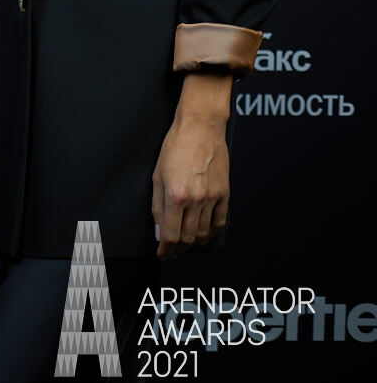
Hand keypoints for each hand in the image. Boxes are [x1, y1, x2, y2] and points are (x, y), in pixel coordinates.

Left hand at [152, 73, 232, 258]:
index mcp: (175, 195)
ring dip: (193, 242)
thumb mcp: (157, 175)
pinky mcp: (225, 193)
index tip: (161, 253)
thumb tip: (158, 229)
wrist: (200, 129)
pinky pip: (220, 221)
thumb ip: (157, 205)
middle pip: (188, 237)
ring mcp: (213, 197)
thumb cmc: (174, 148)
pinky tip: (204, 233)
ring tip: (185, 245)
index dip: (165, 248)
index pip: (170, 234)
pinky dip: (211, 231)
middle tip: (171, 251)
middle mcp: (196, 200)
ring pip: (204, 232)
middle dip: (178, 248)